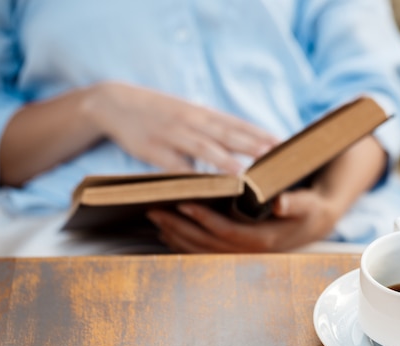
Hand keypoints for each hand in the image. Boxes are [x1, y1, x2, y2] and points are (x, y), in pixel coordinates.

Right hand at [85, 82, 279, 173]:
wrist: (115, 103)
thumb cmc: (159, 112)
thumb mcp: (187, 114)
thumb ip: (212, 128)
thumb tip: (241, 143)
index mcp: (203, 114)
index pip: (239, 124)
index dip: (261, 134)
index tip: (285, 145)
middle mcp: (192, 122)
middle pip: (228, 134)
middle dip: (253, 146)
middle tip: (276, 158)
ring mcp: (173, 135)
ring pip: (204, 149)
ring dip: (226, 162)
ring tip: (246, 175)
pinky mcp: (154, 150)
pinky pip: (174, 166)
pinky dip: (189, 177)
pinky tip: (203, 187)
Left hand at [146, 189, 340, 252]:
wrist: (316, 221)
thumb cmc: (310, 208)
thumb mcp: (308, 203)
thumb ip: (295, 203)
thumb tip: (278, 202)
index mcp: (264, 240)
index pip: (227, 231)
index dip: (203, 219)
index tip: (183, 203)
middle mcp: (249, 252)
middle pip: (207, 244)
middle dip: (180, 228)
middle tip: (155, 210)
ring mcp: (242, 254)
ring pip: (203, 250)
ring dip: (178, 237)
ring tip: (156, 220)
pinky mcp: (237, 250)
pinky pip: (206, 251)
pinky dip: (185, 242)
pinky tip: (169, 232)